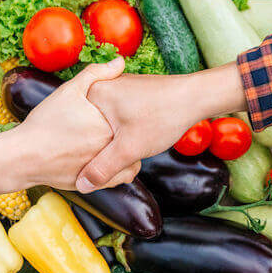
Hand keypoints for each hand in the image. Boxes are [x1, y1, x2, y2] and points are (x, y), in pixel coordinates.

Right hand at [0, 57, 138, 196]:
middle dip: (132, 130)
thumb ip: (96, 74)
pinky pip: (120, 177)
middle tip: (128, 123)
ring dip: (127, 152)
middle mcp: (111, 148)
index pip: (133, 114)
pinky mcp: (98, 183)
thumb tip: (120, 61)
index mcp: (109, 125)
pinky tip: (110, 159)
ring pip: (130, 159)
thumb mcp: (69, 91)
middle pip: (134, 136)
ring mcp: (106, 167)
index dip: (131, 110)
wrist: (24, 157)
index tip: (129, 107)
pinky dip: (119, 169)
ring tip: (117, 142)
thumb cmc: (44, 123)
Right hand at [76, 62, 247, 191]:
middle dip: (100, 148)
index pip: (75, 128)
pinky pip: (117, 119)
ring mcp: (117, 89)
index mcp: (94, 94)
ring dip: (113, 141)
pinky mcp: (130, 95)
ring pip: (104, 125)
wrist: (196, 96)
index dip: (82, 151)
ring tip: (127, 150)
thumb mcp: (129, 149)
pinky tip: (135, 140)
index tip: (90, 164)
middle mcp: (102, 87)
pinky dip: (122, 132)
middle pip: (89, 127)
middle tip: (116, 159)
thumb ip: (103, 167)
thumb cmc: (163, 116)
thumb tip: (82, 185)